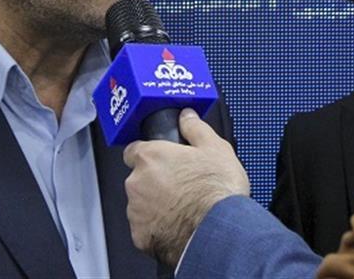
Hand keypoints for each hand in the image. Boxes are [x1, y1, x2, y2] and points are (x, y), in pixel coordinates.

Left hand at [123, 109, 249, 266]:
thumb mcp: (215, 148)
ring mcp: (136, 211)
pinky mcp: (140, 236)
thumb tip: (187, 117)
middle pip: (139, 178)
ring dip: (155, 205)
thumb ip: (195, 128)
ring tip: (183, 208)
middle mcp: (137, 183)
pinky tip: (178, 225)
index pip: (134, 150)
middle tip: (180, 186)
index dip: (149, 155)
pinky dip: (157, 228)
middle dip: (155, 182)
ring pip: (141, 204)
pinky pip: (145, 229)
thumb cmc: (217, 191)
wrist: (219, 231)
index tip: (162, 161)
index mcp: (150, 157)